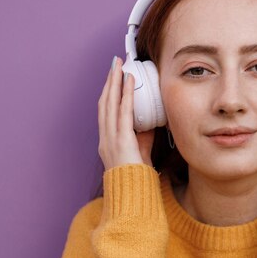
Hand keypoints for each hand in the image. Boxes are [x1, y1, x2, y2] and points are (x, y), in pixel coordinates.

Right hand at [98, 56, 154, 170]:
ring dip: (115, 82)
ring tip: (119, 66)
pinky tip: (129, 82)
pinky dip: (125, 95)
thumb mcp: (141, 151)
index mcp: (107, 141)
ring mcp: (110, 138)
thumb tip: (151, 119)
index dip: (109, 93)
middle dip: (109, 81)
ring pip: (110, 104)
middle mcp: (105, 137)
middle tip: (114, 63)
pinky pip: (123, 112)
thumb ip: (144, 135)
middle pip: (104, 103)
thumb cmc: (137, 176)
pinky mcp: (121, 140)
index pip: (106, 111)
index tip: (114, 77)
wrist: (133, 194)